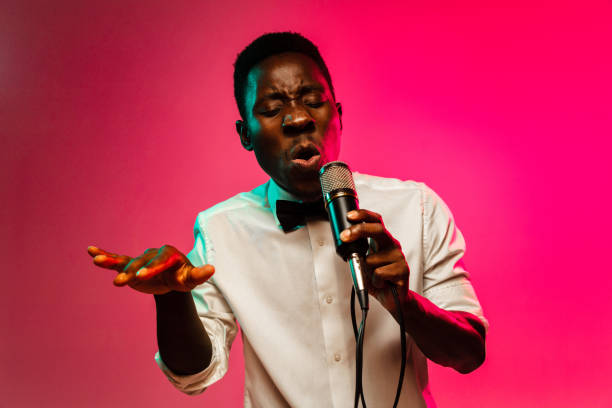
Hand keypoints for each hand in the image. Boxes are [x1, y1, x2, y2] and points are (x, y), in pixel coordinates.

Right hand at [87, 245, 213, 294]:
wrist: (172, 278)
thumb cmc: (183, 278)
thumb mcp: (191, 279)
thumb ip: (199, 275)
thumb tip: (212, 269)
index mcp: (169, 256)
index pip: (159, 263)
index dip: (151, 270)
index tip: (141, 277)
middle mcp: (154, 254)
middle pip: (141, 263)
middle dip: (132, 271)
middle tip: (123, 281)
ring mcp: (142, 259)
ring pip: (127, 262)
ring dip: (113, 262)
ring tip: (97, 261)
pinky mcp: (132, 264)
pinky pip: (118, 259)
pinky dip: (105, 256)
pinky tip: (91, 252)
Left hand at [340, 209, 409, 316]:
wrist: (393, 299)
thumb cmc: (378, 279)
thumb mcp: (363, 263)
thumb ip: (356, 252)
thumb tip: (344, 243)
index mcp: (383, 240)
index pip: (376, 221)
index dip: (364, 215)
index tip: (350, 216)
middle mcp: (392, 245)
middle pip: (378, 230)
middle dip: (360, 230)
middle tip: (345, 236)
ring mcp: (399, 257)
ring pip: (372, 259)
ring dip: (367, 270)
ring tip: (374, 277)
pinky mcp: (403, 271)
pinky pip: (379, 274)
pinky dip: (375, 281)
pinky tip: (382, 283)